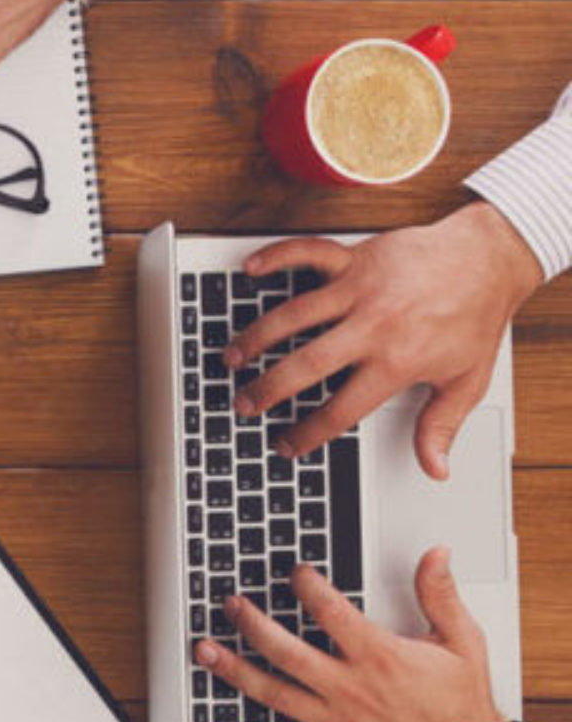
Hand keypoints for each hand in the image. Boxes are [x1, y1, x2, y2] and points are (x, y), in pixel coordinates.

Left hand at [196, 549, 513, 721]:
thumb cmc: (462, 705)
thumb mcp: (462, 642)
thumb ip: (440, 596)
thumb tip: (435, 555)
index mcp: (380, 657)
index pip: (331, 611)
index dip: (307, 586)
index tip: (294, 572)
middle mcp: (349, 687)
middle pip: (286, 651)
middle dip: (251, 624)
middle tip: (230, 605)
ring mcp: (334, 721)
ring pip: (272, 693)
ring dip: (233, 671)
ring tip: (204, 651)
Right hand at [225, 204, 542, 476]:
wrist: (490, 259)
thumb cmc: (476, 316)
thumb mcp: (467, 380)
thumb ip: (442, 425)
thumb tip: (434, 468)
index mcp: (397, 362)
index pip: (341, 409)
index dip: (309, 433)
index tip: (287, 444)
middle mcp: (373, 326)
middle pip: (304, 365)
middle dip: (267, 389)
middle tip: (244, 403)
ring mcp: (360, 290)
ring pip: (293, 314)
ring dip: (256, 336)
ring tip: (233, 355)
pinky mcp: (356, 258)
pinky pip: (308, 254)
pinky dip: (277, 257)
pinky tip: (250, 270)